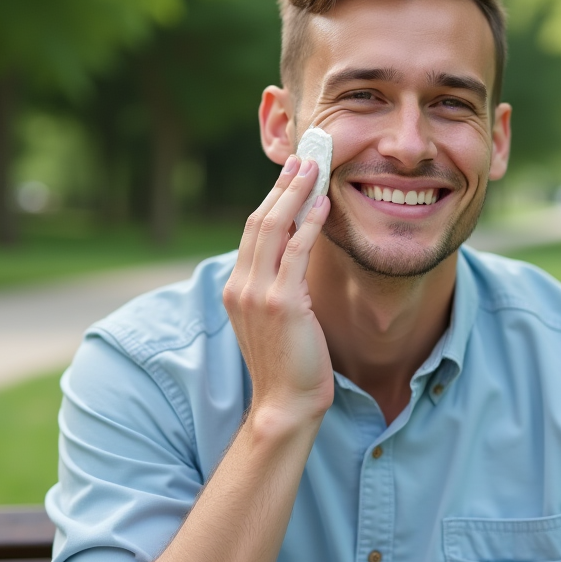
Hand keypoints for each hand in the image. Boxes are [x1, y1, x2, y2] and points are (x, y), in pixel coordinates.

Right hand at [223, 155, 332, 427]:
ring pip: (273, 228)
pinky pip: (296, 250)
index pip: (253, 231)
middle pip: (259, 221)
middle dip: (283, 185)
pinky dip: (309, 222)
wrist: (284, 404)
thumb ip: (278, 287)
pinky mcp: (282, 303)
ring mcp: (257, 293)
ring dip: (295, 193)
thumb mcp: (276, 319)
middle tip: (304, 157)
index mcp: (237, 287)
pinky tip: (323, 204)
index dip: (273, 198)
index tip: (292, 175)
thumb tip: (297, 258)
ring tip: (314, 168)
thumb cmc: (288, 365)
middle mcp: (241, 285)